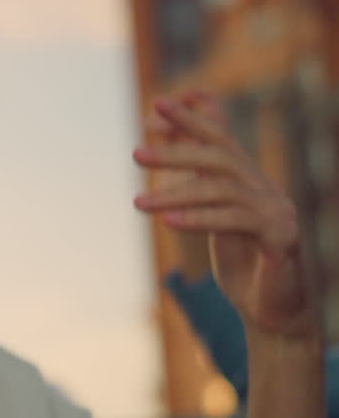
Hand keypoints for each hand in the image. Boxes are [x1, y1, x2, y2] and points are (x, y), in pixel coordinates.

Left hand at [133, 92, 320, 340]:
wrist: (277, 312)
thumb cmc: (245, 264)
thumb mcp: (217, 221)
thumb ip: (201, 190)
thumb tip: (174, 155)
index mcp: (250, 182)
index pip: (220, 141)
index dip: (191, 121)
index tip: (157, 105)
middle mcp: (266, 190)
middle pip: (219, 158)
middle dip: (176, 153)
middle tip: (135, 153)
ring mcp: (277, 212)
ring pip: (222, 190)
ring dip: (175, 193)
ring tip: (137, 202)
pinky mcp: (281, 238)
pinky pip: (236, 221)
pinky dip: (200, 219)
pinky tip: (168, 222)